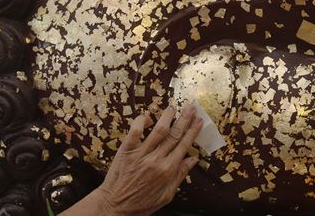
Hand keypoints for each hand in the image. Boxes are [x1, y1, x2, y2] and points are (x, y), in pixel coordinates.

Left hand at [61, 103, 202, 215]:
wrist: (115, 207)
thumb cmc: (141, 203)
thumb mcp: (167, 195)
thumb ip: (180, 175)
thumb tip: (193, 158)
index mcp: (168, 170)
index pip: (184, 145)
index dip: (193, 131)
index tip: (199, 120)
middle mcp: (156, 160)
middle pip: (174, 135)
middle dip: (185, 119)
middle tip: (191, 107)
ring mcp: (141, 154)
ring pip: (158, 130)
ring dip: (167, 117)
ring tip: (173, 107)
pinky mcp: (126, 151)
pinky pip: (135, 132)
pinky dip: (141, 122)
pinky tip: (148, 117)